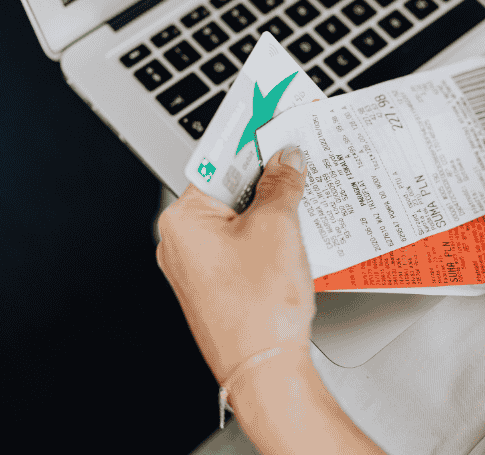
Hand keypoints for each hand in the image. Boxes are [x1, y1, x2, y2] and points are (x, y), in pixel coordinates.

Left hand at [155, 147, 314, 384]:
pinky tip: (294, 231)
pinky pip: (241, 244)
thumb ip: (281, 183)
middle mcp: (181, 243)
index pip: (216, 159)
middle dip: (265, 173)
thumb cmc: (259, 309)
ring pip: (237, 217)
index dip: (248, 136)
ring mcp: (198, 268)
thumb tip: (286, 158)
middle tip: (297, 155)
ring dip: (270, 204)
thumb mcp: (277, 227)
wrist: (265, 371)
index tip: (268, 113)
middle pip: (227, 187)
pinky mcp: (218, 286)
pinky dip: (267, 232)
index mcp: (183, 220)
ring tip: (302, 194)